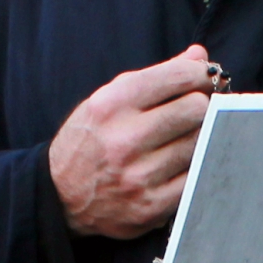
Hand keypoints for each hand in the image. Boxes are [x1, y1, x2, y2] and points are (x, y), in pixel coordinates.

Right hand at [47, 47, 215, 237]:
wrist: (59, 195)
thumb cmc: (90, 139)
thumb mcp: (109, 98)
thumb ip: (155, 76)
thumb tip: (199, 56)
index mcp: (111, 105)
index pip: (178, 77)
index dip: (199, 74)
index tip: (203, 79)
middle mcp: (124, 140)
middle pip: (196, 110)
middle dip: (200, 107)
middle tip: (193, 112)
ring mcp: (138, 176)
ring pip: (200, 144)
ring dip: (199, 138)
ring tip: (182, 139)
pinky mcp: (150, 206)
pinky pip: (196, 178)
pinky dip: (194, 169)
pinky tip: (180, 165)